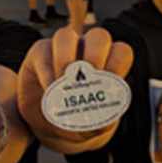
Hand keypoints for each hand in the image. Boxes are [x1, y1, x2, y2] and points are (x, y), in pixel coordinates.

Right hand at [17, 27, 132, 153]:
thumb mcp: (92, 127)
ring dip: (66, 58)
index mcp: (108, 65)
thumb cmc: (77, 121)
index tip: (110, 85)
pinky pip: (43, 51)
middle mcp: (87, 51)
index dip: (118, 63)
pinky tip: (50, 90)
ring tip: (65, 84)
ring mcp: (62, 49)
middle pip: (98, 36)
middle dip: (96, 55)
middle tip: (90, 78)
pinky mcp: (40, 52)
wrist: (47, 127)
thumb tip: (104, 120)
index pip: (121, 51)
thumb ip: (101, 122)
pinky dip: (48, 72)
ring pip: (66, 35)